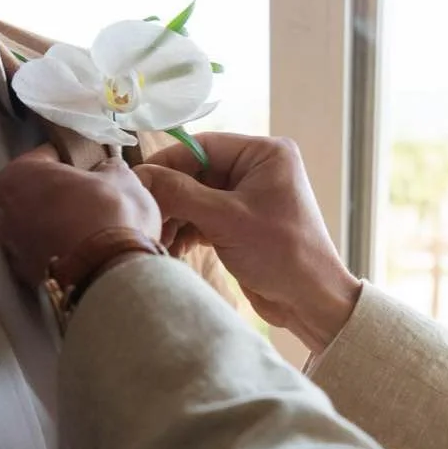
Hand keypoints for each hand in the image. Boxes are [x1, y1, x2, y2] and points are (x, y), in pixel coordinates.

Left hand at [0, 145, 161, 287]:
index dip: (68, 159)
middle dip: (58, 197)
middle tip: (90, 199)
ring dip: (58, 229)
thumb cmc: (108, 213)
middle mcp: (5, 214)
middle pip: (34, 197)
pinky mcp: (29, 281)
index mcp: (17, 178)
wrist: (108, 275)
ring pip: (37, 232)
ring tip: (90, 232)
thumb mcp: (120, 178)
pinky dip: (62, 255)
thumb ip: (109, 169)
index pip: (42, 158)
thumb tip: (108, 170)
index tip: (87, 165)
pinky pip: (47, 259)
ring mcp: (14, 252)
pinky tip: (86, 256)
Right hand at [136, 134, 361, 353]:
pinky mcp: (240, 225)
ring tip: (157, 238)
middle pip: (196, 173)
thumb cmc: (282, 253)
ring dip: (175, 219)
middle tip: (144, 217)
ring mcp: (248, 199)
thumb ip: (180, 194)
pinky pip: (203, 220)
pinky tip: (171, 248)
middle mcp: (257, 170)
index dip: (167, 164)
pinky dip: (186, 233)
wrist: (310, 302)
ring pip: (196, 199)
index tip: (137, 182)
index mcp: (264, 154)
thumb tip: (140, 176)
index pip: (202, 147)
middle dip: (170, 197)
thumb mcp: (226, 219)